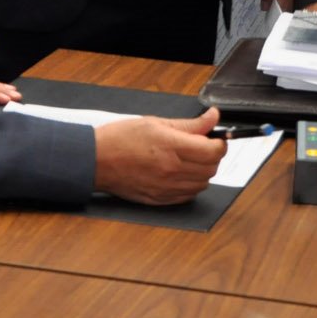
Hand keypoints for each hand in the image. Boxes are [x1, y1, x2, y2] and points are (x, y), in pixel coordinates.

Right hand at [93, 107, 224, 204]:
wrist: (96, 161)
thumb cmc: (121, 139)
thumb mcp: (156, 122)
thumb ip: (189, 124)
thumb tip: (212, 117)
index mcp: (172, 147)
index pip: (213, 151)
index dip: (220, 143)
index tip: (216, 138)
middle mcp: (172, 170)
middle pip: (211, 169)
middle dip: (212, 156)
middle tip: (202, 146)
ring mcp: (166, 188)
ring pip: (202, 184)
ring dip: (203, 171)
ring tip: (190, 159)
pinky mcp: (160, 200)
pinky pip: (188, 196)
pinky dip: (191, 185)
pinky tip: (181, 173)